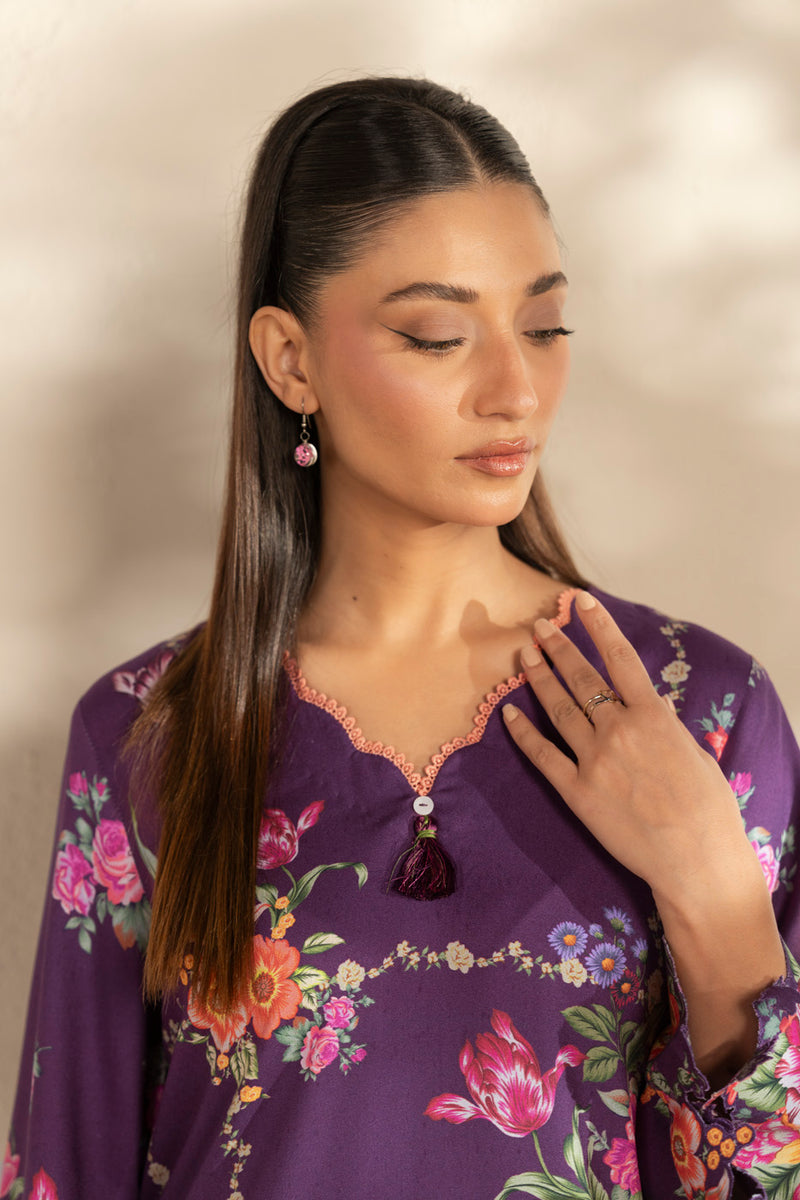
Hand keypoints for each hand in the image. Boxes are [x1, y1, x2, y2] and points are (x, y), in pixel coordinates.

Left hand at [502, 591, 756, 904]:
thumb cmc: (708, 808)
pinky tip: (508, 712)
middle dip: (558, 647)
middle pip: (581, 677)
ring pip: (558, 709)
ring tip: (524, 656)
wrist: (696, 859)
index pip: (620, 657)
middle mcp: (618, 730)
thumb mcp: (695, 752)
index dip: (598, 625)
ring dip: (539, 679)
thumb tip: (654, 701)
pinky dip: (523, 732)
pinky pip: (543, 755)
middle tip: (539, 626)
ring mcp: (593, 760)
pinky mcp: (576, 792)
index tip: (581, 601)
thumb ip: (668, 724)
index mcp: (652, 716)